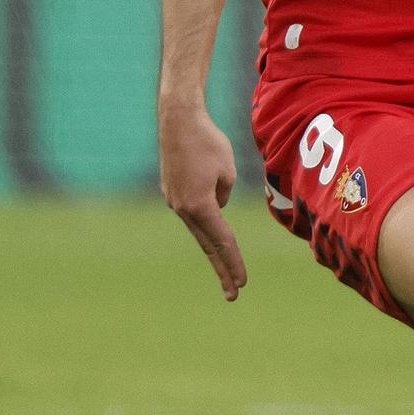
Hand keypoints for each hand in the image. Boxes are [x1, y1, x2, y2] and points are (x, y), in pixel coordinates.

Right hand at [159, 100, 247, 299]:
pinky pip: (193, 209)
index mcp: (200, 206)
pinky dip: (205, 216)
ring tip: (226, 263)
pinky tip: (209, 205)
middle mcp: (183, 209)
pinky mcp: (171, 191)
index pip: (222, 241)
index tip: (243, 283)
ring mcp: (174, 201)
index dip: (234, 263)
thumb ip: (224, 195)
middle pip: (208, 246)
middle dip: (222, 270)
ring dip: (214, 243)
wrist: (178, 120)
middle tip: (234, 294)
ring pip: (200, 227)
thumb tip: (216, 206)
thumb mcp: (228, 171)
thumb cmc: (208, 142)